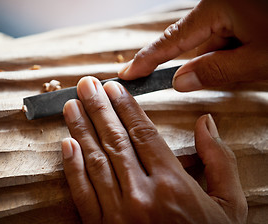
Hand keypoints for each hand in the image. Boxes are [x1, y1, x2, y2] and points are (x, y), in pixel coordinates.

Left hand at [61, 76, 246, 222]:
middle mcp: (141, 195)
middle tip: (86, 85)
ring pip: (95, 160)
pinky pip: (82, 193)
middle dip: (99, 108)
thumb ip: (219, 161)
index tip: (114, 88)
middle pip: (115, 140)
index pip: (143, 133)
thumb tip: (206, 123)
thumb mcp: (229, 205)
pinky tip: (66, 143)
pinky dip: (72, 166)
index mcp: (172, 184)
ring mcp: (117, 213)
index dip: (126, 107)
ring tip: (71, 105)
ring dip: (81, 129)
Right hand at [118, 0, 267, 91]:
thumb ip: (215, 71)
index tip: (129, 73)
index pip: (170, 41)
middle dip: (208, 62)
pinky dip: (235, 51)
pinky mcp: (241, 14)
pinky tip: (255, 52)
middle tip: (231, 69)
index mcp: (218, 9)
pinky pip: (227, 37)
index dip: (147, 60)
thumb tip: (181, 80)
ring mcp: (231, 8)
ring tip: (255, 57)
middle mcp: (220, 5)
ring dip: (227, 58)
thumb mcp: (258, 60)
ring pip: (214, 42)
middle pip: (195, 42)